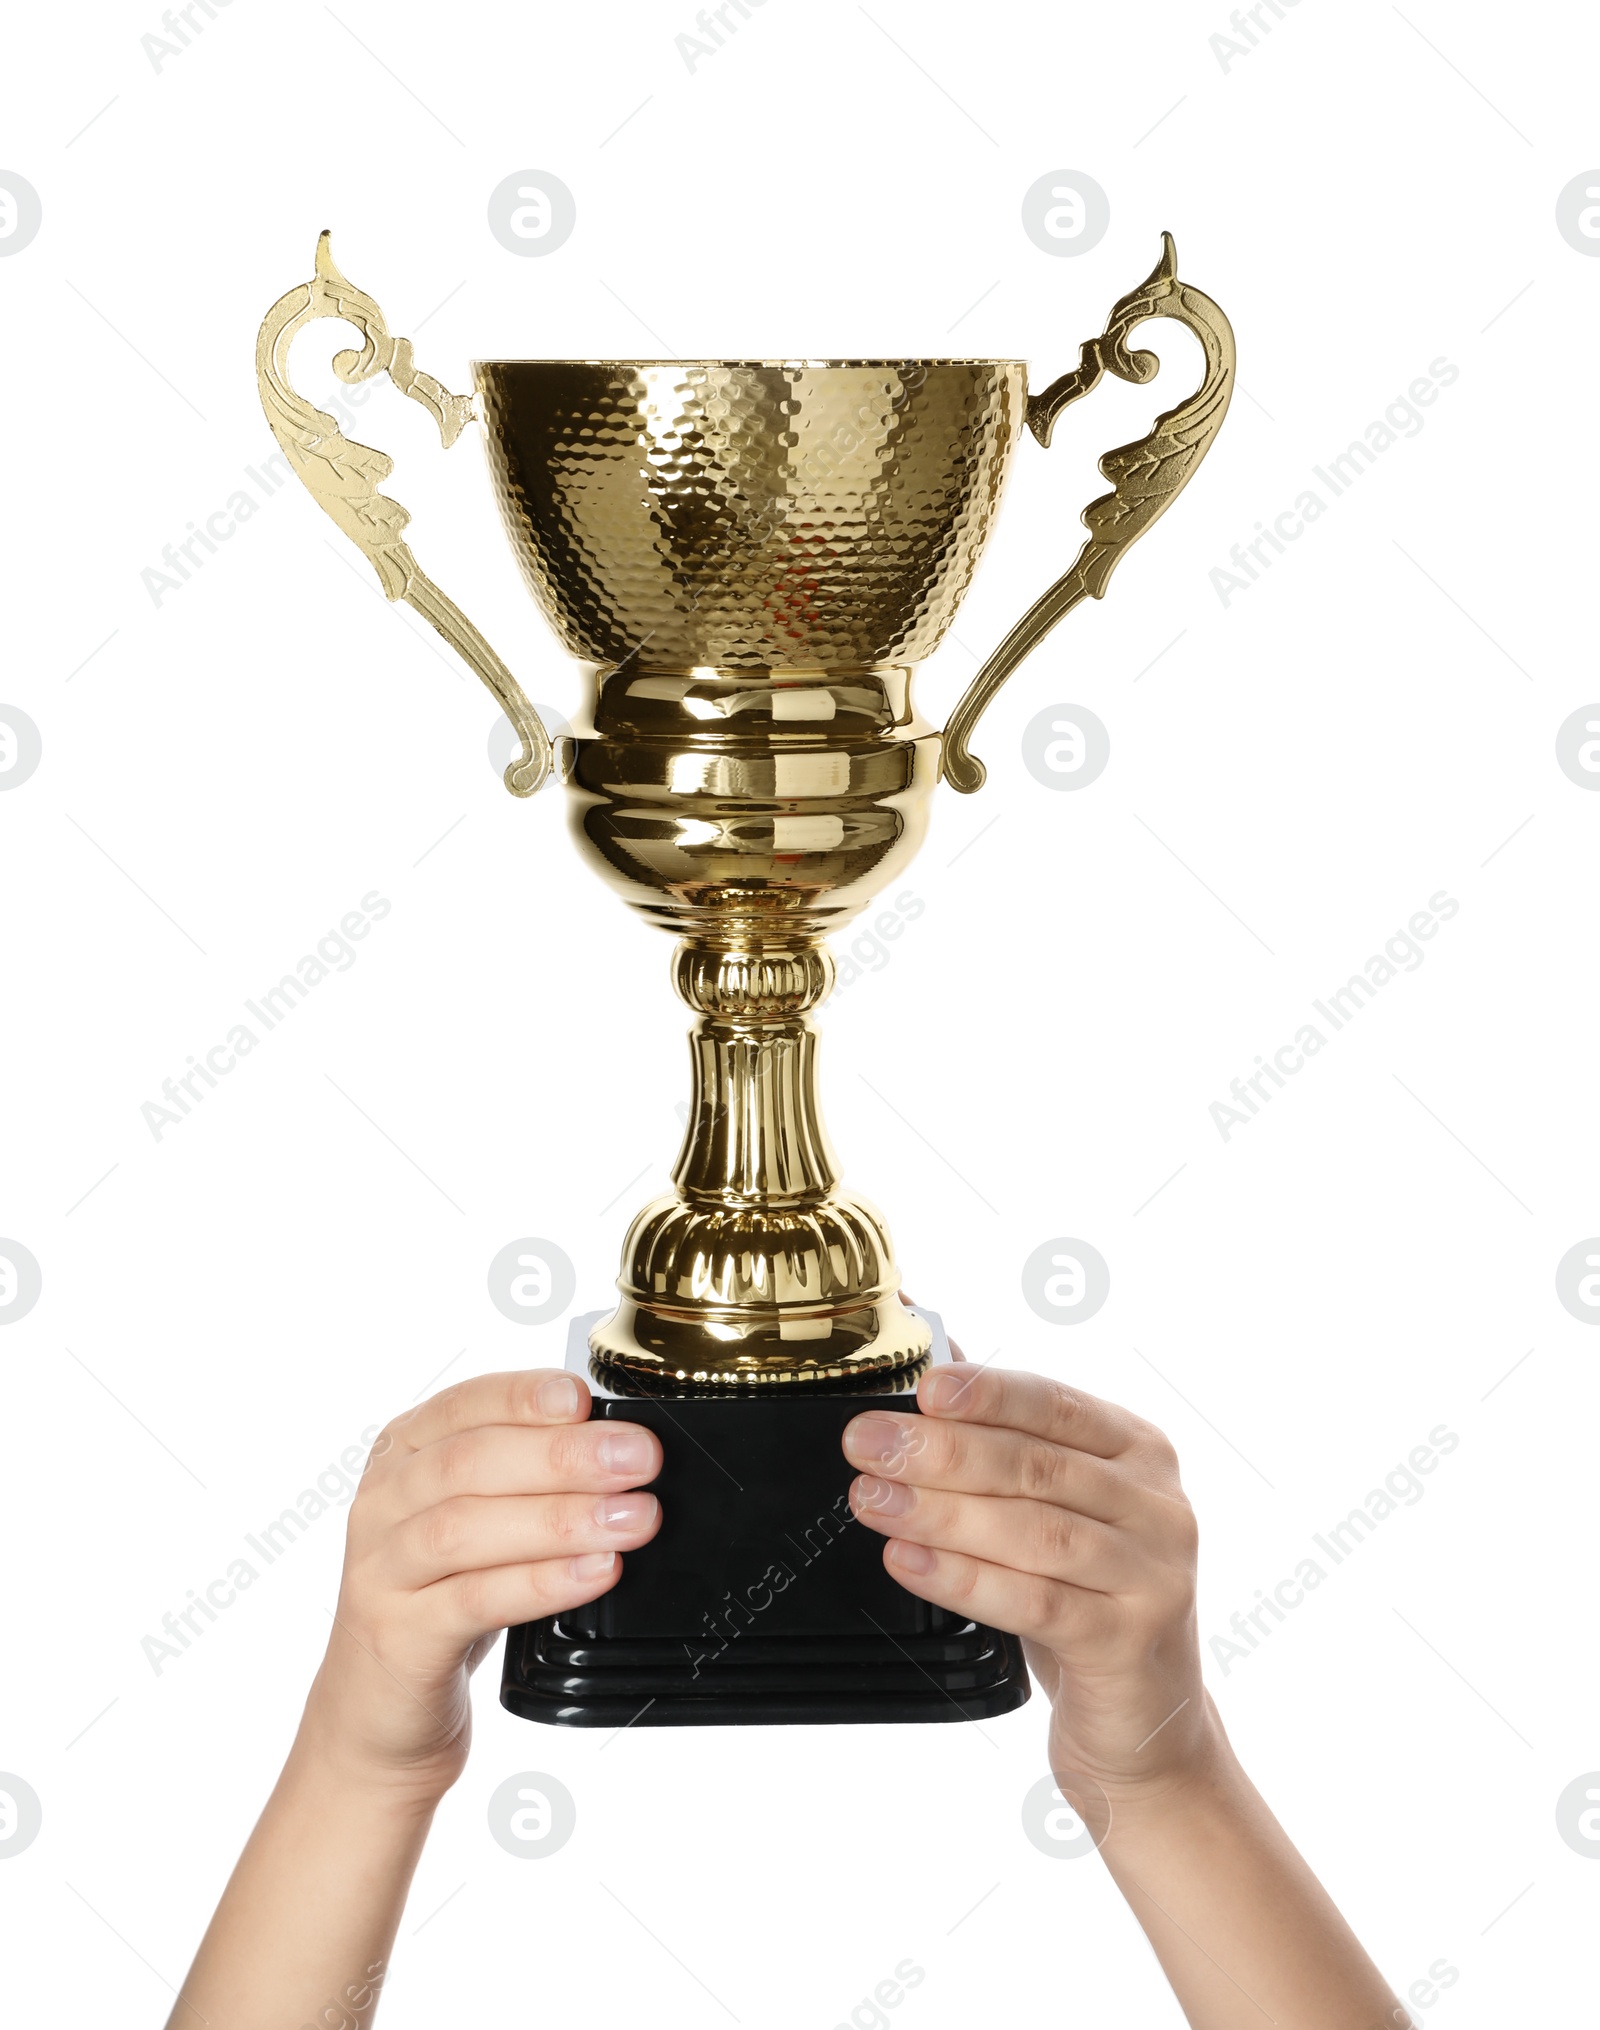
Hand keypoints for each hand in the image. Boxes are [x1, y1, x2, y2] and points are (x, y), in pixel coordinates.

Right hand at [298, 1370, 661, 1804]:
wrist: (380, 1710)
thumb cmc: (444, 1597)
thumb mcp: (479, 1522)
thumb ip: (526, 1478)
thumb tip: (618, 1446)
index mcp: (402, 1454)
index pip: (462, 1404)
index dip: (525, 1396)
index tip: (585, 1399)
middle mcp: (382, 1504)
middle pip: (469, 1462)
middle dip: (563, 1455)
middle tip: (639, 1459)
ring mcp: (380, 1571)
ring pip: (465, 1528)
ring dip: (560, 1518)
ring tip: (632, 1518)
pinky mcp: (396, 1637)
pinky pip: (472, 1601)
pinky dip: (541, 1582)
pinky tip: (595, 1572)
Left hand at [843, 1359, 1214, 1805]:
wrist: (1144, 1721)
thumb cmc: (1085, 1597)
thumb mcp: (1056, 1510)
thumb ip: (1005, 1438)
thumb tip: (931, 1364)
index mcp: (1138, 1450)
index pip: (1055, 1403)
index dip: (986, 1392)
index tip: (920, 1387)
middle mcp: (1156, 1504)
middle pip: (1037, 1465)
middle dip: (942, 1450)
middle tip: (867, 1443)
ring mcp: (1153, 1574)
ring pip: (1035, 1532)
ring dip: (942, 1510)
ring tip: (871, 1499)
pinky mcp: (1130, 1641)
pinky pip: (1036, 1602)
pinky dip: (965, 1579)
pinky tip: (910, 1560)